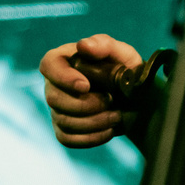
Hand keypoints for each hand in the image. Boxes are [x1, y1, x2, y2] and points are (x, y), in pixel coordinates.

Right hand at [40, 33, 144, 148]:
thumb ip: (104, 45)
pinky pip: (67, 139)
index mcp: (63, 60)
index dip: (63, 78)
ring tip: (116, 116)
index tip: (86, 86)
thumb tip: (83, 46)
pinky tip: (109, 130)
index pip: (48, 65)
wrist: (136, 100)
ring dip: (94, 122)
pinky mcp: (63, 129)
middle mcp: (54, 84)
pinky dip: (91, 137)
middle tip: (112, 101)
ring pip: (63, 121)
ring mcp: (57, 109)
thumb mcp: (122, 54)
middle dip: (86, 105)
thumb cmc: (126, 71)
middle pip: (54, 98)